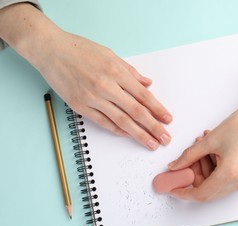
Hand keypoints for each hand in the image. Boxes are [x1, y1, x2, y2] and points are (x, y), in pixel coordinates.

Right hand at [0, 3, 171, 150]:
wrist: (50, 50)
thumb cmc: (79, 49)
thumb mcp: (110, 55)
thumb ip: (130, 72)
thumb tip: (147, 84)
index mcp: (116, 71)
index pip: (143, 95)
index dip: (157, 109)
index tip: (167, 119)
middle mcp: (106, 86)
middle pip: (136, 111)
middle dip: (153, 126)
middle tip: (165, 138)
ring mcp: (92, 98)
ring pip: (121, 120)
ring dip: (138, 134)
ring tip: (150, 143)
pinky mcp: (80, 106)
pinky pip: (103, 122)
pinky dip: (118, 130)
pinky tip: (129, 136)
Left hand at [168, 68, 237, 201]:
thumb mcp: (210, 140)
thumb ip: (189, 156)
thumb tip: (175, 166)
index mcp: (231, 174)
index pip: (202, 194)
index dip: (184, 192)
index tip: (173, 188)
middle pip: (208, 191)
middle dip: (193, 178)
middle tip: (184, 163)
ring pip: (216, 184)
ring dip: (203, 170)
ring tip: (200, 149)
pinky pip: (225, 179)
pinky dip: (214, 168)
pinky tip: (210, 151)